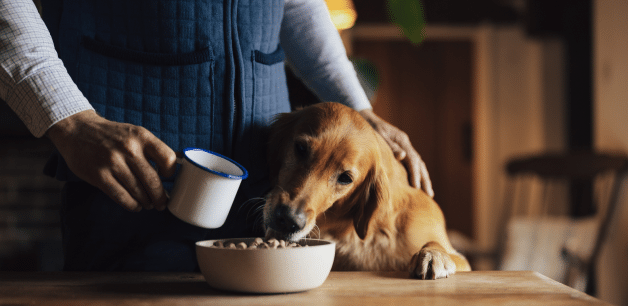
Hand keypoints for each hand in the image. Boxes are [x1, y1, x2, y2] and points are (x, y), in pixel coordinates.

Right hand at [46, 110, 176, 211]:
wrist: (78, 130)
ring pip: (138, 192)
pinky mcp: (99, 175)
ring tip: (149, 204)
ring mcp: (113, 163)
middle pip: (153, 181)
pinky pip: (121, 197)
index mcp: (141, 136)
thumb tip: (176, 166)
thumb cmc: (113, 136)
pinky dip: (132, 205)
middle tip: (162, 203)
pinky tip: (135, 205)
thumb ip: (153, 149)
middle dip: (160, 197)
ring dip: (146, 202)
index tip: (167, 178)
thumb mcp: (135, 133)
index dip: (171, 172)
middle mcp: (128, 148)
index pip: (168, 158)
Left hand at [359, 109, 433, 196]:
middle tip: (430, 194)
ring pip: (418, 163)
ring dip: (423, 177)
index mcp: (401, 140)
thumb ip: (390, 146)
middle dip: (425, 179)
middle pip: (419, 163)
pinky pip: (411, 163)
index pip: (413, 159)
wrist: (366, 117)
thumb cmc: (370, 127)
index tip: (417, 187)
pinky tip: (417, 182)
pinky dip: (416, 173)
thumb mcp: (378, 135)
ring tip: (428, 192)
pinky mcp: (400, 149)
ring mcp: (404, 146)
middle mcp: (405, 143)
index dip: (415, 174)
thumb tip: (402, 156)